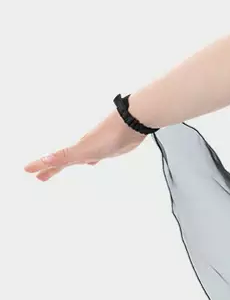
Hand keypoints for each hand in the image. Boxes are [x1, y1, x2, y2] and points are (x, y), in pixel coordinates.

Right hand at [23, 110, 151, 181]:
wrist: (132, 122)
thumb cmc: (109, 135)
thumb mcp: (85, 149)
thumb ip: (65, 156)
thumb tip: (44, 160)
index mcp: (77, 150)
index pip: (56, 161)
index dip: (42, 166)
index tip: (28, 171)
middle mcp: (84, 147)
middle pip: (65, 160)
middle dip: (52, 168)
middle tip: (41, 177)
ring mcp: (97, 146)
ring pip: (78, 157)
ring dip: (70, 163)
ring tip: (63, 167)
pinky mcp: (110, 146)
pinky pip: (95, 155)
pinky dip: (90, 159)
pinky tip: (93, 161)